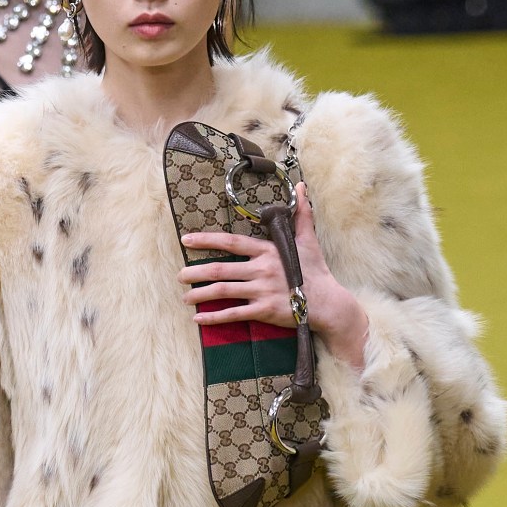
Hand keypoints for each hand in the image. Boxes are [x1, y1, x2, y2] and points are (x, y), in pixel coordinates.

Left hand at [179, 182, 369, 370]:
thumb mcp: (308, 239)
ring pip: (223, 291)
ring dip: (200, 294)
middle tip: (179, 276)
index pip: (231, 241)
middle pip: (221, 268)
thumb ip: (301, 213)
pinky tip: (199, 319)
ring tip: (184, 297)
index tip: (186, 240)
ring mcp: (261, 291)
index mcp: (267, 251)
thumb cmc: (316, 271)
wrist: (328, 303)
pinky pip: (234, 314)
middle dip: (196, 272)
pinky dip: (214, 317)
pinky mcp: (264, 311)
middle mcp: (261, 269)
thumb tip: (302, 187)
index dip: (206, 240)